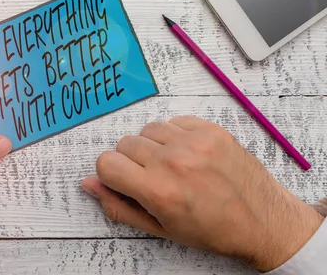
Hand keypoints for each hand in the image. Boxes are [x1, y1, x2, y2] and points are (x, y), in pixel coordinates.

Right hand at [81, 116, 323, 271]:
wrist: (262, 221)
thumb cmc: (212, 231)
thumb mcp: (160, 228)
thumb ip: (119, 206)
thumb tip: (88, 184)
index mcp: (158, 191)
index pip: (106, 163)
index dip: (112, 175)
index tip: (126, 182)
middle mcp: (173, 162)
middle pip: (124, 144)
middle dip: (132, 162)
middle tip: (154, 178)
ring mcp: (194, 142)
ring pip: (147, 130)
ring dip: (153, 146)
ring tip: (173, 166)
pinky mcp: (211, 130)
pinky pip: (173, 121)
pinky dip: (174, 136)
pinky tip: (188, 154)